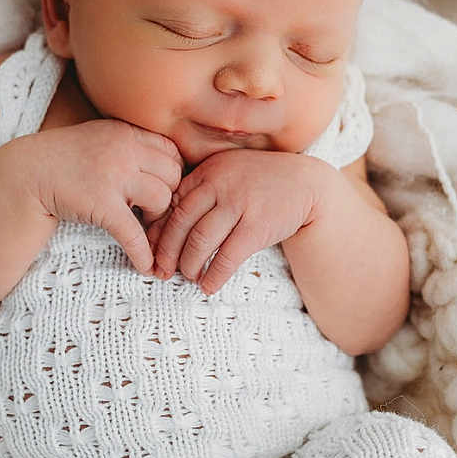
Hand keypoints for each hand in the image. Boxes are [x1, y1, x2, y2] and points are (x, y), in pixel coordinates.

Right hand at [25, 119, 181, 272]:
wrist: (25, 175)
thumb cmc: (64, 160)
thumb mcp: (100, 138)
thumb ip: (131, 145)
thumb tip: (169, 164)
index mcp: (125, 132)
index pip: (172, 152)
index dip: (173, 173)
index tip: (164, 188)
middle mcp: (123, 149)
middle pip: (173, 175)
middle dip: (169, 195)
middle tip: (152, 210)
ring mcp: (112, 177)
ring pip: (161, 200)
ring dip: (156, 218)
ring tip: (141, 224)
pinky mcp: (101, 205)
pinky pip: (134, 233)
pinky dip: (143, 254)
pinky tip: (145, 266)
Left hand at [147, 149, 326, 292]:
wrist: (306, 184)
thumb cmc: (259, 184)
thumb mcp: (228, 174)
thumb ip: (200, 192)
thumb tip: (163, 228)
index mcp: (208, 171)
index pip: (172, 204)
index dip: (158, 232)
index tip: (150, 251)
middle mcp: (220, 184)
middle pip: (181, 224)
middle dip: (167, 253)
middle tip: (162, 272)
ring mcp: (239, 204)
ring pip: (200, 241)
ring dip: (190, 265)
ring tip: (188, 277)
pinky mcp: (257, 226)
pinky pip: (227, 257)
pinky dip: (214, 275)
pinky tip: (208, 286)